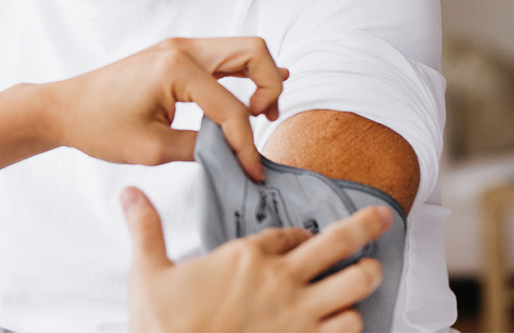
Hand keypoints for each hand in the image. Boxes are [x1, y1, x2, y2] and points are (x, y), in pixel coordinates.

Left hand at [41, 37, 287, 180]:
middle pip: (254, 52)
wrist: (63, 109)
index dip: (247, 144)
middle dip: (270, 87)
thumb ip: (200, 148)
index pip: (232, 108)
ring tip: (262, 113)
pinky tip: (258, 93)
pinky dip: (244, 74)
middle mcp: (182, 48)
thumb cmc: (98, 126)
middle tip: (265, 121)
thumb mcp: (153, 148)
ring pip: (242, 50)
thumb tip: (233, 154)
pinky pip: (222, 58)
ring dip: (260, 78)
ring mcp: (179, 48)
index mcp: (177, 68)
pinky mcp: (175, 57)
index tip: (252, 172)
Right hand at [121, 187, 388, 332]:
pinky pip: (350, 328)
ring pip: (356, 285)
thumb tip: (129, 193)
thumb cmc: (163, 326)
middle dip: (366, 226)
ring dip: (364, 280)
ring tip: (369, 274)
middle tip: (384, 218)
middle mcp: (281, 279)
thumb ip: (145, 228)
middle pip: (339, 243)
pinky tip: (348, 320)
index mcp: (246, 256)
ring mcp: (300, 314)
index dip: (300, 234)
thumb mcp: (147, 272)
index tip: (302, 238)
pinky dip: (353, 322)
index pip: (289, 233)